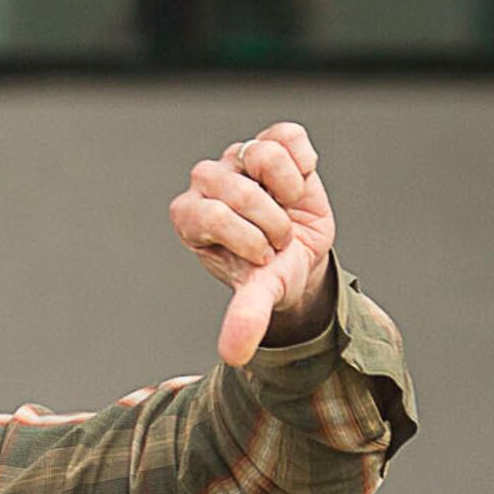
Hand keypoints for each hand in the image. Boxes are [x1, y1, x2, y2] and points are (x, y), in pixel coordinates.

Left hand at [171, 123, 337, 365]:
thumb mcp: (261, 294)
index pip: (209, 216)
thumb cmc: (273, 271)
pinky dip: (303, 165)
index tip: (260, 257)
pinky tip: (298, 184)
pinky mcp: (271, 140)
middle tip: (276, 238)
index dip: (246, 239)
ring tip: (287, 210)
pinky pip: (289, 137)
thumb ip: (245, 317)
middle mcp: (207, 181)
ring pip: (263, 156)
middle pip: (236, 189)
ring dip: (288, 193)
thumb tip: (234, 355)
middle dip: (269, 222)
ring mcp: (238, 157)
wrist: (303, 255)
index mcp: (190, 215)